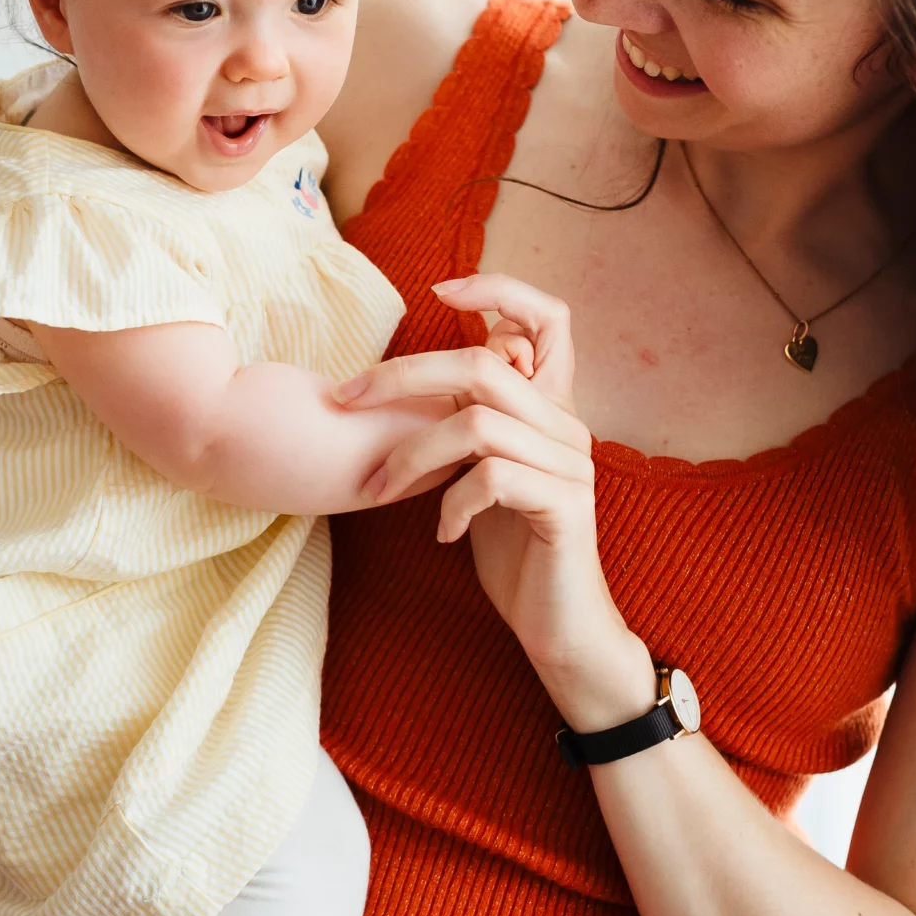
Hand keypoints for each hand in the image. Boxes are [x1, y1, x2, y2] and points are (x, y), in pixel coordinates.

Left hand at [336, 275, 654, 724]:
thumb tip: (412, 384)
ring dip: (412, 455)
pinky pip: (492, 478)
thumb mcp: (484, 476)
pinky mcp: (565, 506)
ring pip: (477, 424)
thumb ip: (468, 427)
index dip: (500, 288)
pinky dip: (452, 503)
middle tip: (345, 400)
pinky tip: (444, 534)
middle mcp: (567, 426)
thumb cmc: (515, 552)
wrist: (562, 627)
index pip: (549, 318)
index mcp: (550, 409)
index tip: (440, 290)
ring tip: (383, 491)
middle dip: (402, 376)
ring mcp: (570, 465)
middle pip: (482, 366)